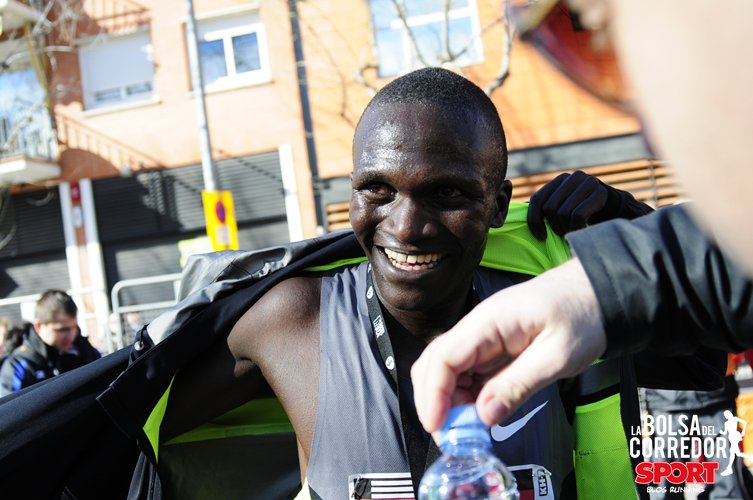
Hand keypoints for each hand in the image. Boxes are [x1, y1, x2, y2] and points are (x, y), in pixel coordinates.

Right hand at [411, 258, 606, 430]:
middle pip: (435, 363)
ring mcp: (482, 337)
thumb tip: (484, 415)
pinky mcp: (490, 347)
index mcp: (489, 321)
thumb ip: (519, 385)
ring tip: (464, 429)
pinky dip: (465, 396)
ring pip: (447, 370)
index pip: (444, 357)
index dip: (433, 393)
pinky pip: (466, 373)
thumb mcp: (557, 356)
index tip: (436, 425)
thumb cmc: (581, 316)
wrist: (594, 294)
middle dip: (433, 399)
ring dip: (448, 400)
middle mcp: (477, 327)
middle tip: (449, 435)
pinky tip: (476, 413)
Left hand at [527, 171, 652, 239]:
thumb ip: (547, 208)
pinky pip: (577, 215)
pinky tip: (580, 230)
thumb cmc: (586, 213)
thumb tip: (517, 219)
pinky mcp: (600, 192)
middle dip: (554, 226)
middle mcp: (572, 177)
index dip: (534, 220)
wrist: (617, 211)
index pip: (537, 199)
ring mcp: (587, 182)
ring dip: (566, 228)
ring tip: (572, 232)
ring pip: (563, 213)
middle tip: (562, 233)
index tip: (541, 236)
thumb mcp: (565, 207)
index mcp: (560, 180)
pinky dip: (576, 228)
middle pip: (549, 208)